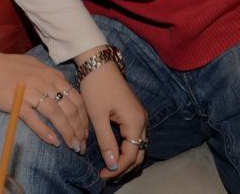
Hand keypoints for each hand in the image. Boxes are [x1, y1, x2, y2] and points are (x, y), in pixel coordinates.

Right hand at [0, 50, 89, 151]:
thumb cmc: (2, 66)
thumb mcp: (31, 64)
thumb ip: (47, 74)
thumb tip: (60, 83)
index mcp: (49, 73)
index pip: (75, 97)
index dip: (83, 116)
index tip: (85, 131)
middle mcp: (44, 81)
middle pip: (70, 108)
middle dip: (79, 128)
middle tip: (82, 144)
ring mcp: (30, 91)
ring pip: (57, 114)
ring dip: (68, 132)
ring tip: (73, 146)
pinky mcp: (16, 101)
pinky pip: (35, 119)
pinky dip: (46, 132)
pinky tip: (54, 142)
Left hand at [76, 46, 146, 178]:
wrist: (98, 64)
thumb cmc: (96, 88)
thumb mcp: (98, 116)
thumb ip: (106, 141)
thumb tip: (111, 165)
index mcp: (135, 122)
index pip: (131, 155)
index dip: (117, 168)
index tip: (102, 175)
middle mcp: (142, 121)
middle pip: (139, 153)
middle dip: (124, 167)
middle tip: (106, 176)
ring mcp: (140, 116)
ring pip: (138, 146)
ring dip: (126, 159)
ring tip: (109, 168)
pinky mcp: (134, 113)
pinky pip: (135, 137)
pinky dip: (127, 148)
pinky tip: (114, 153)